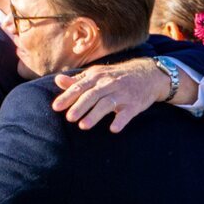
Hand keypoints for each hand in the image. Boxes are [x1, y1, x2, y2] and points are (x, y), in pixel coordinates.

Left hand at [51, 57, 169, 133]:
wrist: (148, 74)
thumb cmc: (117, 77)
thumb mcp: (97, 74)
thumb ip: (78, 80)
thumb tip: (58, 80)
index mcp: (97, 77)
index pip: (80, 86)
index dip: (68, 97)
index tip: (56, 107)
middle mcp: (109, 84)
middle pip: (92, 95)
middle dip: (80, 106)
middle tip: (69, 118)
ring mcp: (122, 94)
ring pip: (107, 104)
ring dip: (95, 115)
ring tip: (83, 126)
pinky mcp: (134, 105)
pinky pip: (127, 113)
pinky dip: (120, 121)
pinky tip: (113, 129)